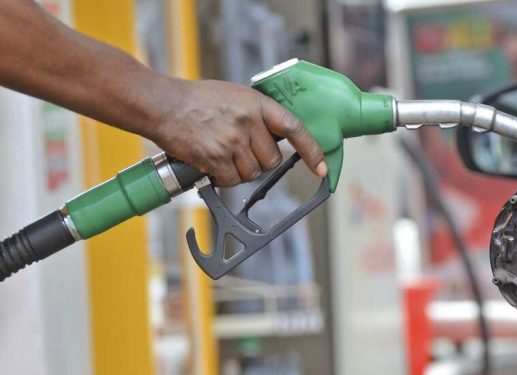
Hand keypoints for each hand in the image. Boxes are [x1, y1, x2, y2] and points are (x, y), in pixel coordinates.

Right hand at [152, 79, 326, 186]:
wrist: (163, 104)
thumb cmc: (199, 100)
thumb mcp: (236, 96)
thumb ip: (258, 115)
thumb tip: (276, 139)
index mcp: (258, 104)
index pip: (295, 129)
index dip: (311, 151)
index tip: (322, 169)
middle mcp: (249, 123)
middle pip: (272, 161)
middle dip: (260, 161)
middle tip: (241, 150)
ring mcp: (232, 142)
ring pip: (252, 174)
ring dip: (239, 170)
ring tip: (222, 152)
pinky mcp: (215, 159)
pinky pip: (231, 181)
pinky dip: (223, 178)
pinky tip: (212, 163)